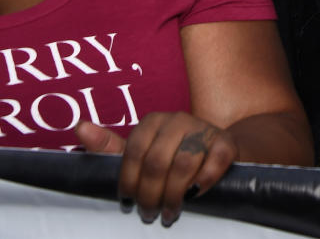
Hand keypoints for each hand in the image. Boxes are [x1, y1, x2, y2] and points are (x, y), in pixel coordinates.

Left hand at [76, 112, 237, 224]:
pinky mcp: (225, 141)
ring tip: (170, 212)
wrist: (214, 151)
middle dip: (151, 195)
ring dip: (175, 195)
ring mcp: (203, 129)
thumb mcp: (139, 154)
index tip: (129, 202)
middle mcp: (178, 119)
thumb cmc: (170, 156)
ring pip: (185, 164)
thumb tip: (79, 128)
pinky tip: (196, 194)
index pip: (133, 152)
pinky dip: (205, 180)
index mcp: (153, 121)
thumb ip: (109, 147)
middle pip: (157, 162)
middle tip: (150, 214)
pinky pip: (215, 161)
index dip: (129, 182)